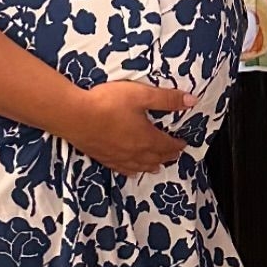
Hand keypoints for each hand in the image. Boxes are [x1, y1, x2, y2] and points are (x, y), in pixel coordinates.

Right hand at [67, 81, 191, 176]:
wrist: (75, 116)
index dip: (178, 145)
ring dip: (152, 165)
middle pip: (156, 158)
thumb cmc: (107, 103)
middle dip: (167, 156)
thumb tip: (191, 101)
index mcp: (147, 138)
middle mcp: (135, 152)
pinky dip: (132, 170)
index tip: (183, 144)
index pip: (168, 145)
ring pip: (141, 166)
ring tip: (158, 166)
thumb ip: (167, 99)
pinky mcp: (104, 157)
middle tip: (174, 155)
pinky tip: (132, 171)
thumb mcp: (141, 95)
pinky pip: (123, 169)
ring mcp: (118, 157)